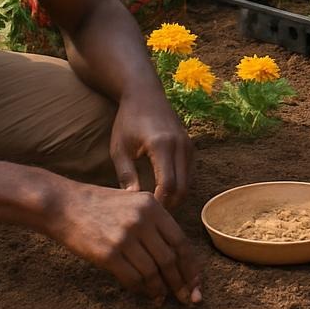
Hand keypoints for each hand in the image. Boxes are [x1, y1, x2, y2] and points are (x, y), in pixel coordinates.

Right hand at [45, 180, 201, 304]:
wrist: (66, 205)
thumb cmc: (100, 204)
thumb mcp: (133, 202)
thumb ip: (153, 221)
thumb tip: (173, 254)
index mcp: (152, 206)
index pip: (180, 240)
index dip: (190, 264)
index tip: (196, 280)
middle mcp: (142, 219)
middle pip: (169, 258)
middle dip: (180, 281)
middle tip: (187, 297)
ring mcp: (125, 237)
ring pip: (152, 271)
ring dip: (159, 289)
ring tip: (162, 297)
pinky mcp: (108, 254)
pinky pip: (132, 278)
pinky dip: (141, 289)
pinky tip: (144, 293)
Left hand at [110, 90, 192, 209]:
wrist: (144, 92)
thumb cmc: (127, 120)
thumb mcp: (119, 149)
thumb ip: (126, 175)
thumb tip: (133, 202)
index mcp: (162, 145)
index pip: (168, 184)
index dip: (160, 203)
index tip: (145, 214)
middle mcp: (180, 144)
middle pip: (183, 186)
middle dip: (169, 204)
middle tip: (151, 216)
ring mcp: (188, 143)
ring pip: (189, 181)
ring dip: (176, 196)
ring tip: (157, 206)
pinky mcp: (190, 144)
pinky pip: (190, 171)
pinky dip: (181, 185)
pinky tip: (164, 190)